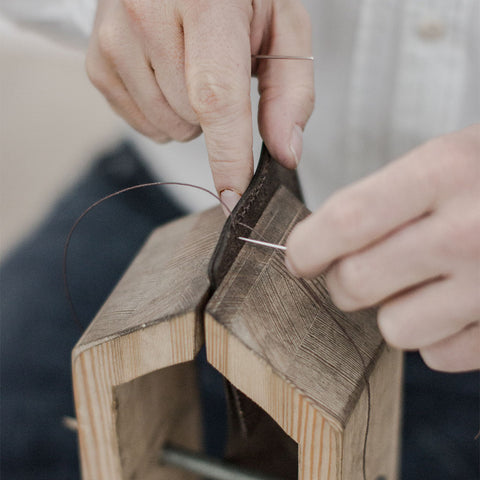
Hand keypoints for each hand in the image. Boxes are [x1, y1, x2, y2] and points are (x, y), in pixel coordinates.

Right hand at [86, 0, 313, 208]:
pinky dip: (163, 114)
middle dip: (216, 118)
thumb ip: (290, 92)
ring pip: (166, 125)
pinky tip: (169, 78)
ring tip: (193, 70)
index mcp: (206, 0)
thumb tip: (286, 154)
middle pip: (192, 118)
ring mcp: (115, 38)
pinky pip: (140, 122)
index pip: (215, 97)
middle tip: (220, 73)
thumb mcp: (282, 27)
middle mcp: (147, 12)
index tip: (234, 198)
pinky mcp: (98, 60)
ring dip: (189, 117)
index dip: (227, 155)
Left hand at [286, 125, 479, 372]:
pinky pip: (438, 355)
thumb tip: (321, 242)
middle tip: (359, 269)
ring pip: (393, 327)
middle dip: (344, 282)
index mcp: (445, 171)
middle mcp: (469, 231)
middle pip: (356, 282)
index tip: (298, 257)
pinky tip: (457, 305)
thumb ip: (385, 198)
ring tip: (420, 282)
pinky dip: (436, 336)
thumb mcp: (449, 157)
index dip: (308, 245)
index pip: (345, 220)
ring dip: (393, 309)